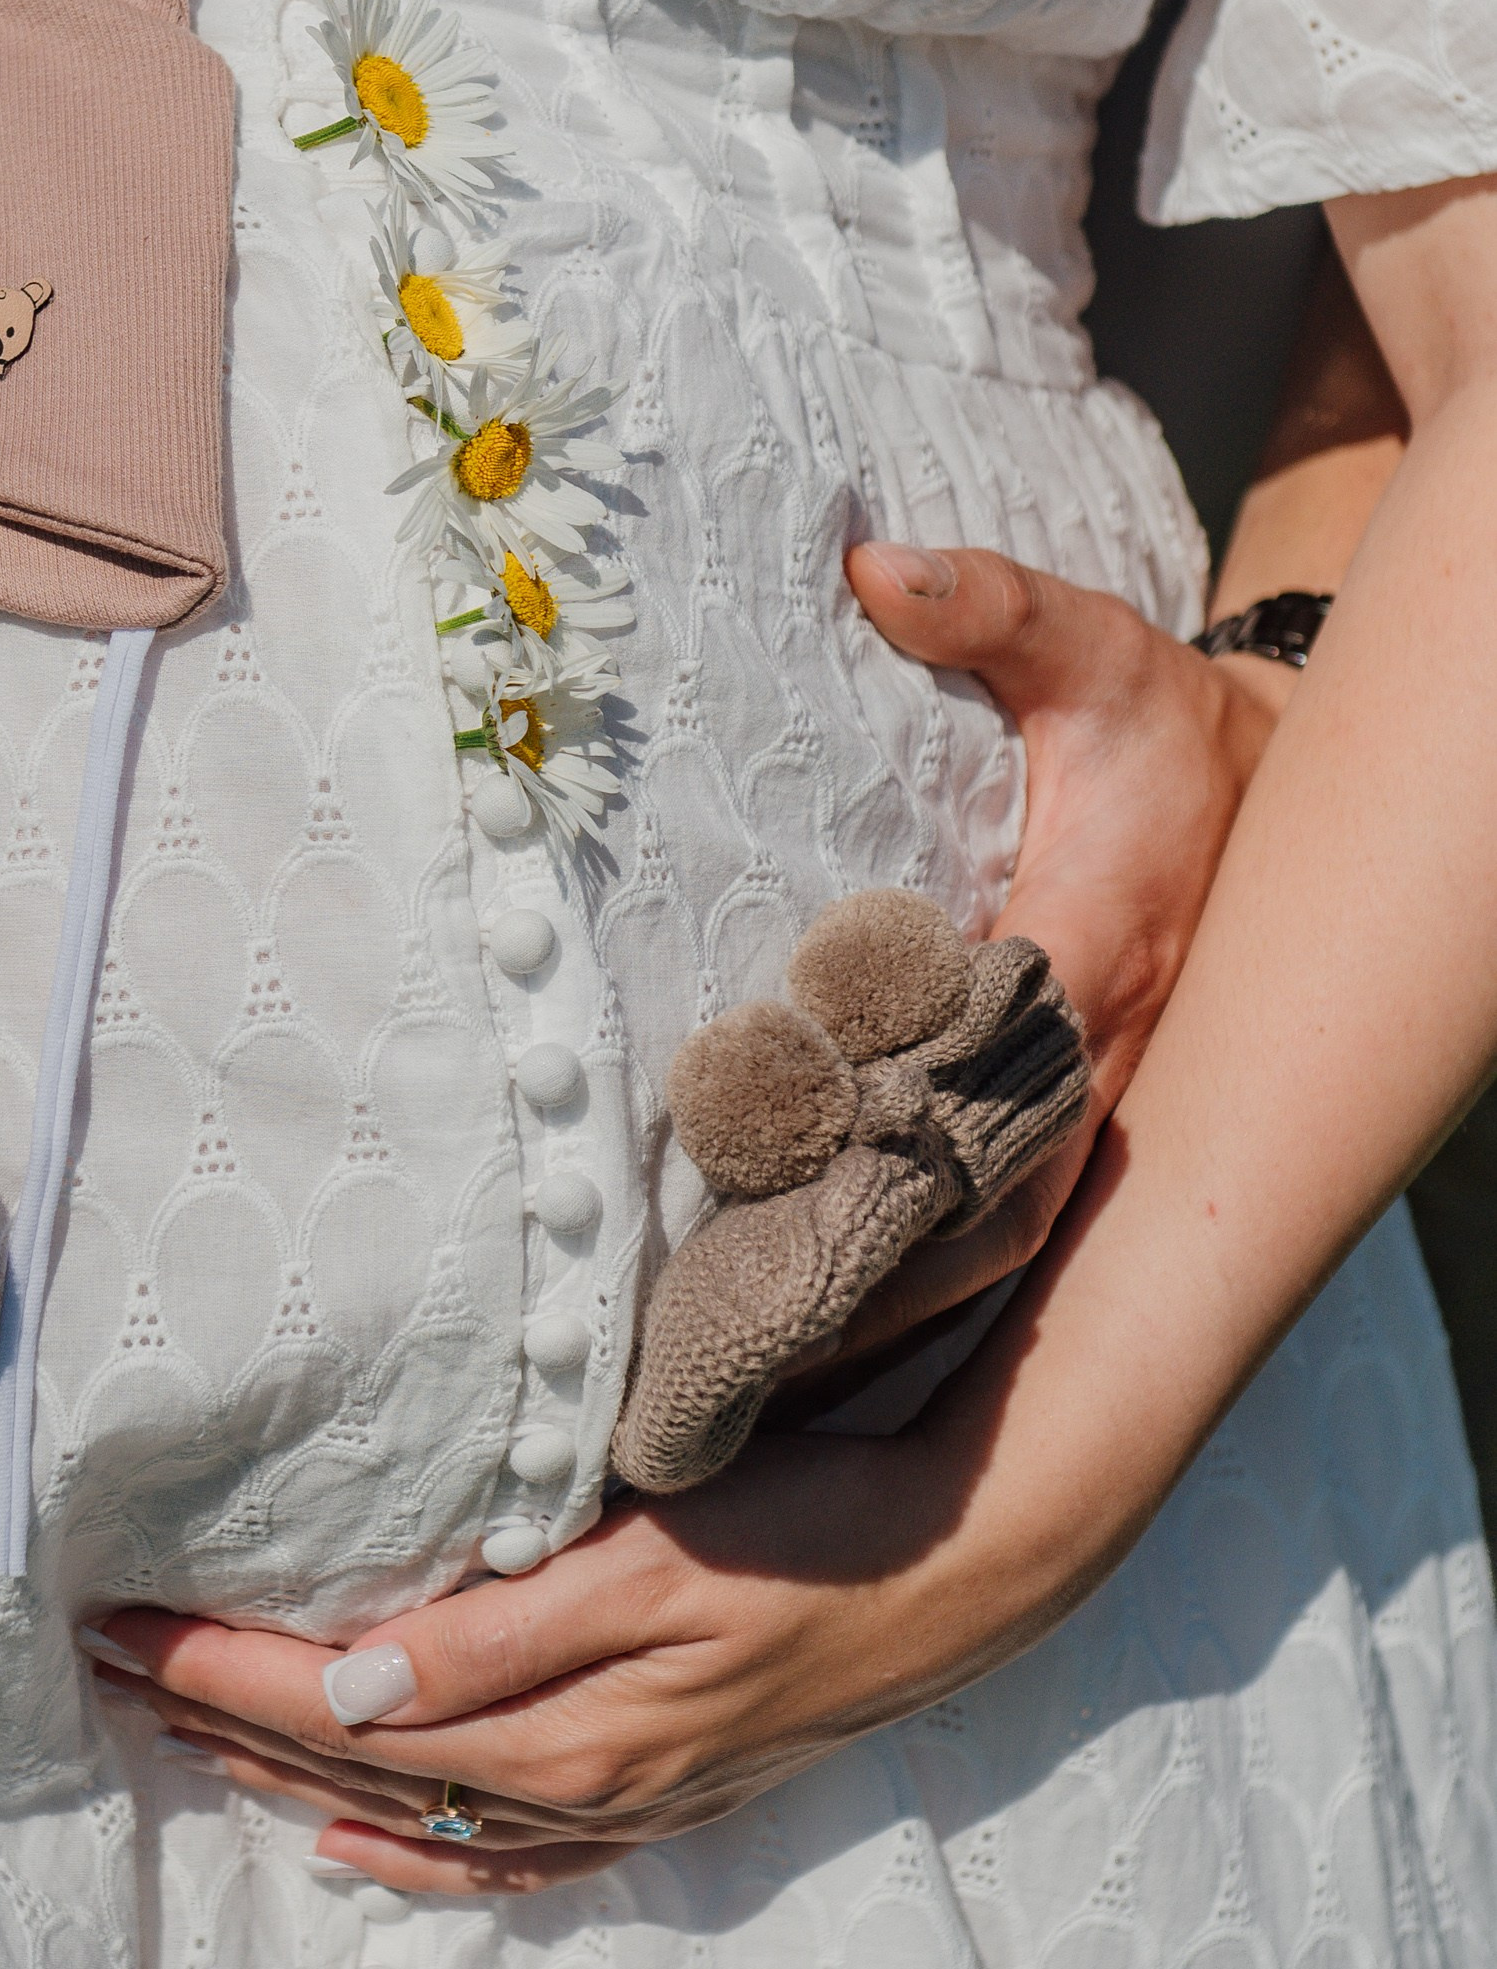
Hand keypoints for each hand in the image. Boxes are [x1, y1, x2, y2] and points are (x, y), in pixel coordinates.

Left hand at [83, 1388, 1117, 1893]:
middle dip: (222, 1710)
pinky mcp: (659, 1785)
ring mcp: (621, 1794)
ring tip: (180, 1732)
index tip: (117, 1618)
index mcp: (563, 1718)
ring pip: (412, 1805)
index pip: (343, 1701)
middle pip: (357, 1758)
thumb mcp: (654, 1559)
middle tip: (108, 1660)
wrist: (964, 1566)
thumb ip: (503, 1634)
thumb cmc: (809, 1531)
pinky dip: (414, 1852)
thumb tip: (350, 1687)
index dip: (222, 1664)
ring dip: (287, 1769)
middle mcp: (577, 1779)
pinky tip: (347, 1838)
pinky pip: (504, 1852)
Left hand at [790, 540, 1276, 1380]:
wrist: (1267, 798)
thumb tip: (874, 566)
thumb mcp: (1089, 647)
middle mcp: (1087, 1074)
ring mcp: (1081, 1130)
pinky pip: (978, 1261)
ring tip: (714, 1402)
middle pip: (964, 1219)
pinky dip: (893, 1319)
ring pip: (971, 1268)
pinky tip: (785, 1379)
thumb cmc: (1156, 727)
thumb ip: (987, 605)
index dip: (874, 1146)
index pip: (976, 1077)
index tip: (759, 1194)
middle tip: (701, 1355)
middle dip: (843, 1292)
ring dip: (857, 1334)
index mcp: (1088, 960)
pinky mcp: (1060, 1152)